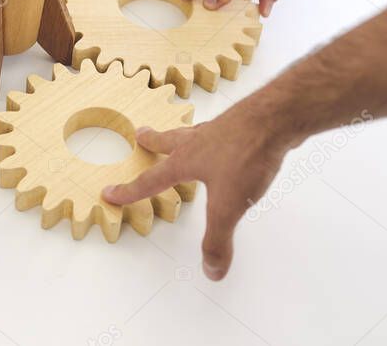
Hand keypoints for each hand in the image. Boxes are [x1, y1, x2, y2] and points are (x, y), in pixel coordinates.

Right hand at [102, 114, 287, 280]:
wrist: (276, 117)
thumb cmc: (246, 154)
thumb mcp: (229, 205)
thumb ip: (218, 238)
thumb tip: (211, 269)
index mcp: (186, 160)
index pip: (150, 180)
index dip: (129, 191)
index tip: (110, 191)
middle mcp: (198, 141)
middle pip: (169, 141)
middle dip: (153, 141)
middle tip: (140, 134)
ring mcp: (220, 129)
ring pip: (194, 132)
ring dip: (183, 135)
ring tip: (181, 134)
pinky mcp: (243, 124)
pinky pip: (223, 129)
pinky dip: (217, 134)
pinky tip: (227, 139)